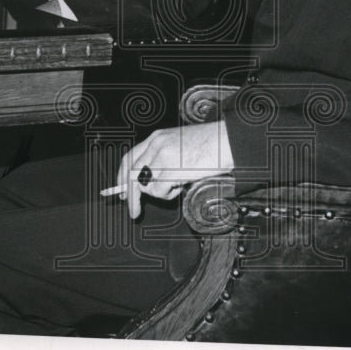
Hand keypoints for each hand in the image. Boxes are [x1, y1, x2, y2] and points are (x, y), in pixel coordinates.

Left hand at [106, 121, 233, 219]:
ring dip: (159, 193)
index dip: (122, 176)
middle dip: (131, 196)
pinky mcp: (170, 170)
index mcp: (157, 137)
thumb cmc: (211, 144)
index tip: (122, 191)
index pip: (130, 158)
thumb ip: (163, 157)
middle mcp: (156, 145)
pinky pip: (159, 191)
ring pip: (145, 185)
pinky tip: (181, 186)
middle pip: (131, 174)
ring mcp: (162, 157)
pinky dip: (168, 195)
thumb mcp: (180, 145)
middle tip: (133, 211)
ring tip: (177, 186)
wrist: (228, 140)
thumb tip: (149, 179)